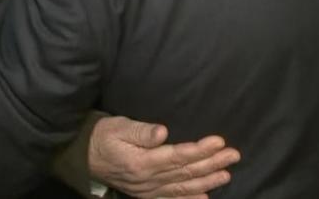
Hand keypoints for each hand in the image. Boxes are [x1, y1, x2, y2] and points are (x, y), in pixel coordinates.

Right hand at [88, 116, 239, 197]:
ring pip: (183, 187)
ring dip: (207, 181)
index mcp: (142, 161)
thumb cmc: (104, 136)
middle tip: (234, 155)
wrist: (84, 156)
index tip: (219, 142)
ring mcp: (148, 190)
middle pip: (185, 172)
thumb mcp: (118, 126)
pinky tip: (205, 198)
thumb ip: (140, 131)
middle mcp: (148, 180)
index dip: (200, 150)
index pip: (178, 156)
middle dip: (212, 164)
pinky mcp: (147, 194)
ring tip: (227, 174)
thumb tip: (162, 132)